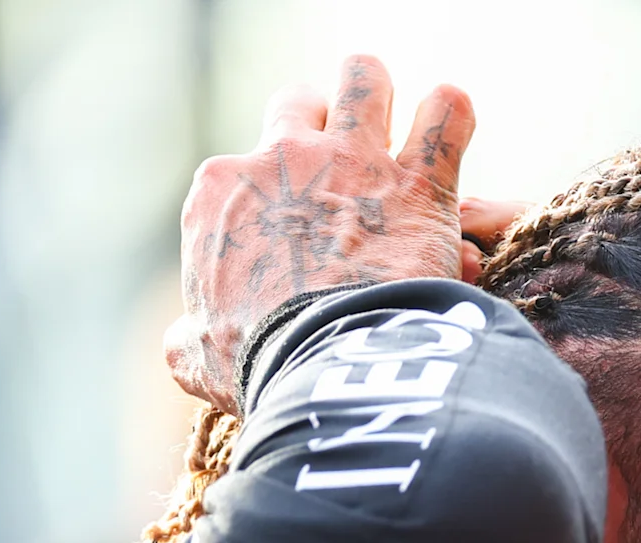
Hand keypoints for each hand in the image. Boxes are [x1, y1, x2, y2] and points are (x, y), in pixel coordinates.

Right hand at [162, 55, 523, 409]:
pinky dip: (455, 117)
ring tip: (403, 116)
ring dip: (382, 93)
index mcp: (222, 193)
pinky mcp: (420, 183)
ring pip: (365, 81)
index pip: (244, 168)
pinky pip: (447, 116)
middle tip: (349, 157)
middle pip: (298, 102)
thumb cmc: (258, 364)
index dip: (275, 195)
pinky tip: (455, 127)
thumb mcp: (198, 355)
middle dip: (322, 117)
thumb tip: (185, 342)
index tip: (300, 235)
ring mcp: (352, 162)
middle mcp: (281, 158)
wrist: (325, 361)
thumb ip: (191, 338)